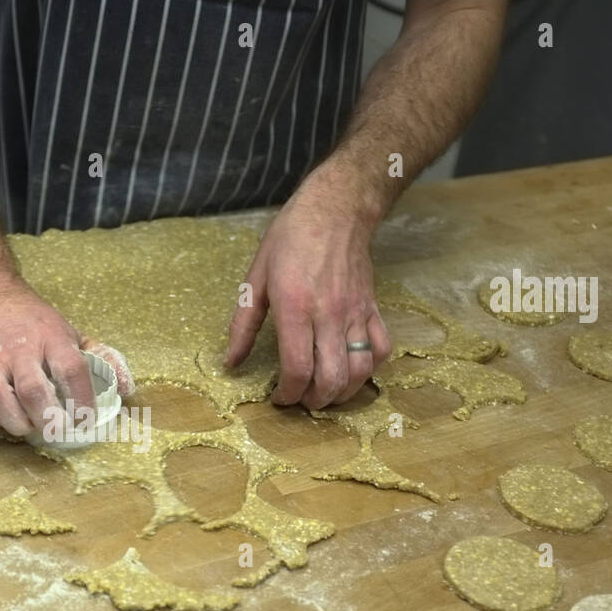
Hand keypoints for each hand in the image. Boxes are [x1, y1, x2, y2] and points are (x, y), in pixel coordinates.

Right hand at [0, 276, 127, 435]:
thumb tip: (127, 389)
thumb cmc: (30, 318)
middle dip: (48, 419)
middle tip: (56, 431)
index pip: (72, 370)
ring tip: (26, 427)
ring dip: (14, 420)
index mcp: (51, 337)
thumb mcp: (68, 330)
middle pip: (33, 389)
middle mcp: (19, 349)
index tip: (87, 420)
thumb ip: (100, 358)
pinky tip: (0, 419)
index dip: (83, 400)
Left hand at [225, 172, 391, 409]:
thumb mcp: (255, 279)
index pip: (297, 368)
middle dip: (315, 401)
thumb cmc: (290, 239)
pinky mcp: (373, 309)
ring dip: (343, 393)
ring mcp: (355, 313)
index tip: (278, 398)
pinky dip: (369, 369)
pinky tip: (352, 370)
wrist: (336, 209)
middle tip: (301, 400)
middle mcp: (329, 315)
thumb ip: (243, 325)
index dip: (287, 394)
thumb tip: (230, 362)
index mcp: (295, 308)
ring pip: (360, 370)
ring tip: (325, 393)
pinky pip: (381, 349)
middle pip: (331, 378)